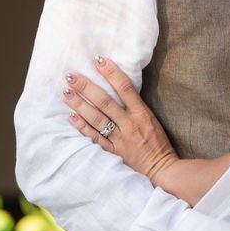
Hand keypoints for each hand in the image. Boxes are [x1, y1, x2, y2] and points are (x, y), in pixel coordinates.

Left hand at [63, 57, 177, 183]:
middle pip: (105, 102)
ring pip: (97, 119)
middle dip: (87, 87)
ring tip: (67, 94)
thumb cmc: (158, 143)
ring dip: (80, 105)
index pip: (125, 88)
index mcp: (142, 114)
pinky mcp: (113, 153)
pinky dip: (83, 128)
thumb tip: (118, 89)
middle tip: (71, 76)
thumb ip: (136, 107)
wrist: (162, 170)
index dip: (111, 73)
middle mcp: (129, 124)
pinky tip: (72, 118)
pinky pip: (95, 139)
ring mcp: (120, 140)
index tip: (98, 60)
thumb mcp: (152, 120)